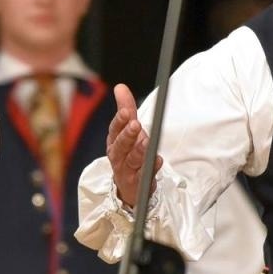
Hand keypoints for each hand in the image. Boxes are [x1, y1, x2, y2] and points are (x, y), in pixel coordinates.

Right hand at [106, 84, 161, 207]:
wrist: (129, 186)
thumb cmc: (128, 154)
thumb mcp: (126, 131)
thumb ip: (126, 109)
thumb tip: (120, 87)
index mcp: (114, 142)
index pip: (114, 129)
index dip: (120, 121)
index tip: (126, 111)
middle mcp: (118, 156)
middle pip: (121, 145)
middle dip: (127, 134)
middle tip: (136, 124)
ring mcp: (127, 170)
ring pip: (132, 160)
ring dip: (139, 151)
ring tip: (146, 142)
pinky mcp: (138, 183)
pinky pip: (144, 176)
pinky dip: (151, 168)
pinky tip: (158, 160)